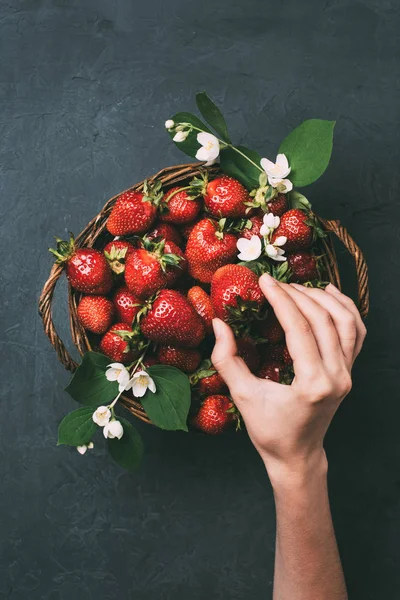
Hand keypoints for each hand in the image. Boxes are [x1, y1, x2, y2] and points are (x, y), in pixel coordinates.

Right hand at [211, 274, 366, 483]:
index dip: (281, 300)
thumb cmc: (269, 431)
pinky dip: (346, 310)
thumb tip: (220, 324)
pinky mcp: (349, 372)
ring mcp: (347, 374)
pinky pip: (356, 333)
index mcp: (312, 384)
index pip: (299, 328)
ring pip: (346, 323)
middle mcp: (337, 376)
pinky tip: (329, 294)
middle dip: (298, 295)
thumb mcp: (242, 396)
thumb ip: (226, 359)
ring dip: (324, 299)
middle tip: (276, 283)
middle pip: (323, 320)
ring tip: (300, 286)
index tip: (265, 281)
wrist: (297, 455)